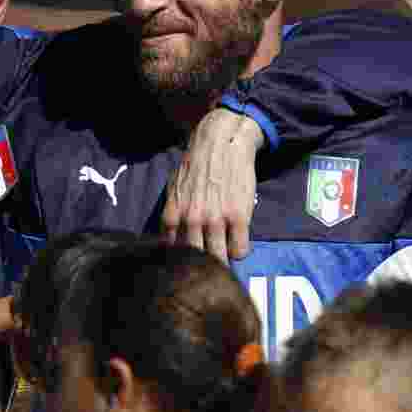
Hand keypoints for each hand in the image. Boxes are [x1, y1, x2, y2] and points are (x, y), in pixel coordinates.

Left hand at [162, 108, 264, 262]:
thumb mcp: (173, 190)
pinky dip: (239, 251)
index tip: (187, 263)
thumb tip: (171, 238)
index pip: (172, 252)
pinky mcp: (239, 216)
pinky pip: (240, 249)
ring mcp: (216, 220)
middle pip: (195, 259)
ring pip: (218, 258)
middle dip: (201, 266)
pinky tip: (237, 245)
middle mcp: (192, 220)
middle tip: (207, 267)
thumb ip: (173, 214)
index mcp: (173, 215)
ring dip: (222, 261)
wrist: (221, 144)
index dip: (181, 261)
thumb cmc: (195, 166)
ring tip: (223, 258)